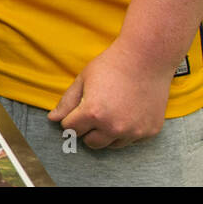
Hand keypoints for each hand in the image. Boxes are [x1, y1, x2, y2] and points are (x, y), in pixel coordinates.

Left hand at [48, 42, 172, 148]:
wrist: (146, 59)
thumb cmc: (111, 65)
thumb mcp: (83, 80)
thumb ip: (66, 102)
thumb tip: (53, 119)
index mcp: (93, 114)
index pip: (70, 128)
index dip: (71, 117)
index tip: (78, 107)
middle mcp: (114, 127)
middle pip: (90, 142)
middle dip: (87, 129)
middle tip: (94, 111)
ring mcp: (134, 131)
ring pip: (110, 144)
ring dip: (106, 133)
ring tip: (111, 111)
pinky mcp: (149, 132)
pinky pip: (130, 140)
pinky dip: (126, 131)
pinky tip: (128, 111)